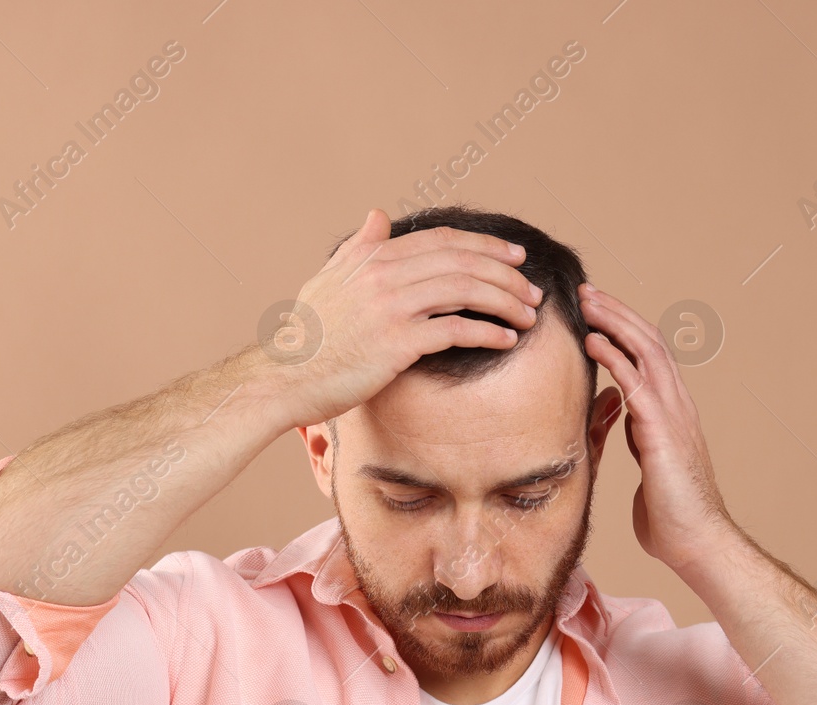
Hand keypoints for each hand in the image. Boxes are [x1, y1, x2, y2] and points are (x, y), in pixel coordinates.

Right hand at [264, 207, 543, 430]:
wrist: (284, 376)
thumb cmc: (308, 335)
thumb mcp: (328, 280)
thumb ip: (359, 247)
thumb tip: (378, 214)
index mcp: (372, 258)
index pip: (443, 241)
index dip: (485, 245)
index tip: (514, 256)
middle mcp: (384, 275)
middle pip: (463, 262)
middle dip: (506, 273)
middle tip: (531, 289)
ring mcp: (391, 308)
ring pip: (466, 292)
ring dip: (505, 302)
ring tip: (528, 316)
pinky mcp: (398, 343)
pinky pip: (457, 330)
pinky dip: (488, 333)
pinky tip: (507, 340)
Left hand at [578, 283, 734, 572]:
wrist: (697, 544)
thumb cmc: (672, 518)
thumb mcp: (647, 468)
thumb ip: (637, 440)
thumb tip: (621, 423)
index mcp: (672, 413)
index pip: (649, 356)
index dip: (623, 330)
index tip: (594, 312)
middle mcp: (677, 406)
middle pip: (649, 342)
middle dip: (616, 313)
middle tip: (586, 292)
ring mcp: (674, 416)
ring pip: (646, 352)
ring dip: (614, 323)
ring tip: (586, 303)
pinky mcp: (662, 433)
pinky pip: (637, 383)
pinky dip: (614, 357)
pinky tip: (592, 342)